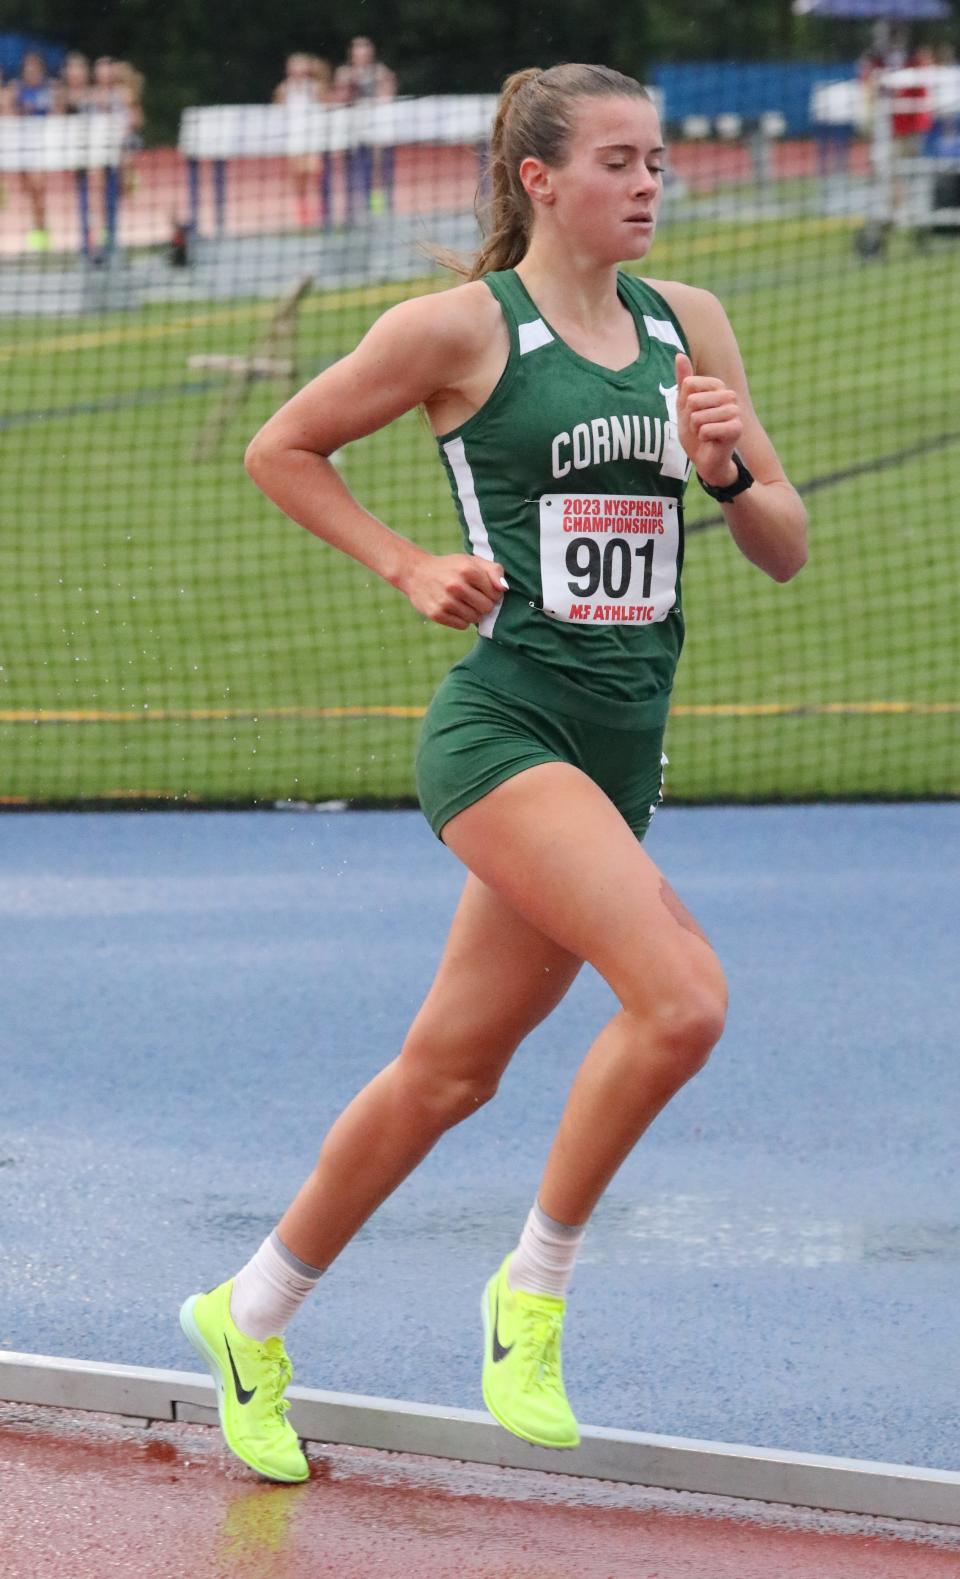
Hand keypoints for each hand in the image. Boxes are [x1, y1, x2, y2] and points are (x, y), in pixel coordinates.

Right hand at [400, 551, 507, 629]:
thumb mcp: (472, 561)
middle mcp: (456, 585)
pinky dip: (462, 620)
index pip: (495, 593)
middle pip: (487, 608)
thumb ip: (493, 570)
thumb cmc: (451, 568)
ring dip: (473, 613)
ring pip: (475, 618)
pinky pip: (462, 625)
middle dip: (484, 604)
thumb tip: (503, 588)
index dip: (492, 593)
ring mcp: (445, 601)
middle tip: (474, 598)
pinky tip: (454, 609)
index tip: (483, 590)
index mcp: (468, 570)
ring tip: (464, 603)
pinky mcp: (437, 614)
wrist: (416, 573)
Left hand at [674, 352, 743, 488]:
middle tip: (698, 427)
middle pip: (693, 400)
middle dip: (689, 418)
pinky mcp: (736, 428)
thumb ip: (683, 381)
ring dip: (695, 430)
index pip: (689, 384)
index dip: (684, 403)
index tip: (692, 414)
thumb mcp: (684, 405)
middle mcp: (729, 395)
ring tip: (704, 434)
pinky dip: (702, 438)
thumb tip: (679, 354)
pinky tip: (710, 441)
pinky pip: (705, 429)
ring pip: (697, 416)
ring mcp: (735, 411)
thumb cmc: (695, 432)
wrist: (706, 459)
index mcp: (717, 386)